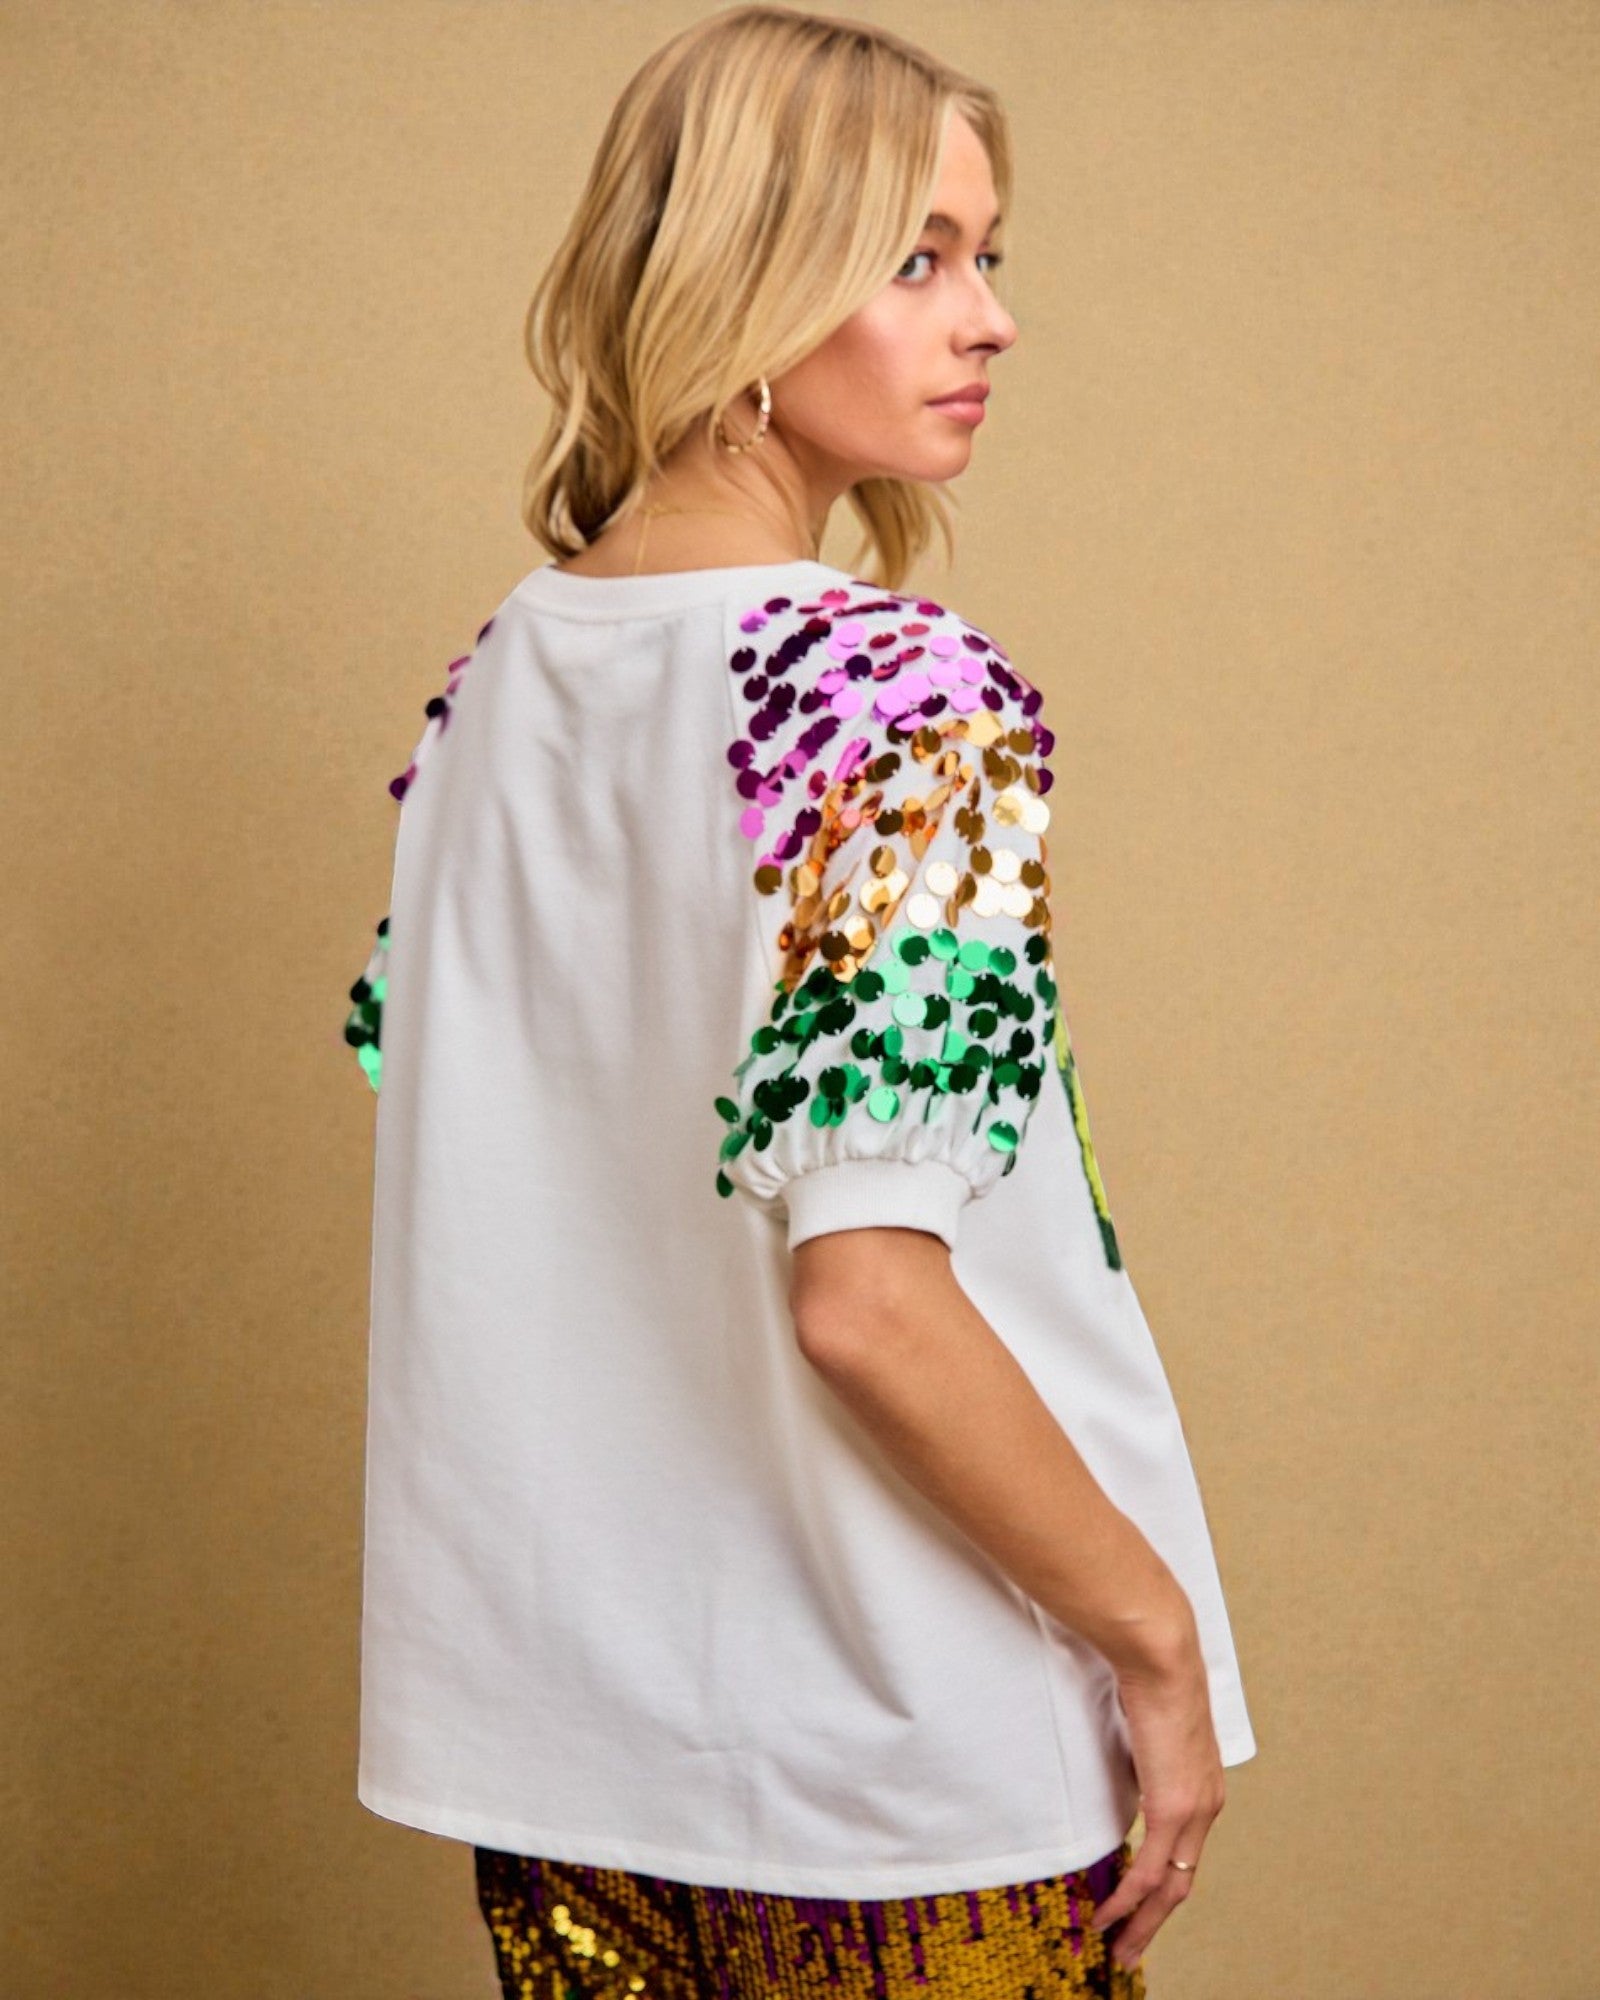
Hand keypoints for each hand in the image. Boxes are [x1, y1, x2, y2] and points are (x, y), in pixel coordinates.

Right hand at [1088, 1652, 1227, 1973]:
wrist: (1161, 1658)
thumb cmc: (1151, 1677)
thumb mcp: (1150, 1729)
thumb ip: (1144, 1756)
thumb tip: (1126, 1762)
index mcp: (1204, 1788)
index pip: (1185, 1855)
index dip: (1162, 1888)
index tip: (1140, 1909)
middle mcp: (1206, 1806)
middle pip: (1182, 1884)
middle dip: (1154, 1924)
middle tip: (1128, 1950)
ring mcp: (1192, 1811)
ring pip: (1170, 1889)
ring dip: (1142, 1925)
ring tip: (1119, 1949)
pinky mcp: (1171, 1809)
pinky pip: (1149, 1872)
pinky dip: (1129, 1902)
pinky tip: (1109, 1917)